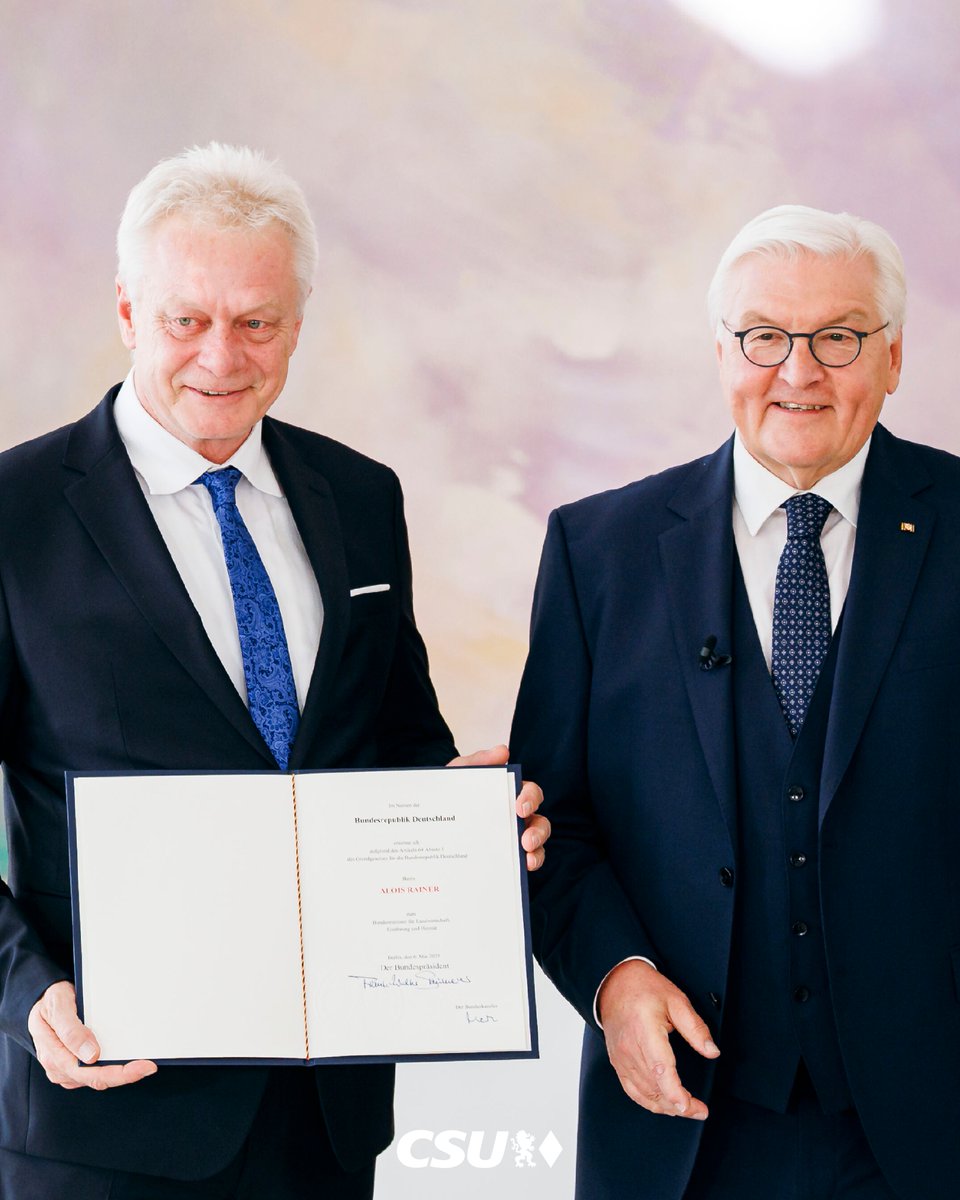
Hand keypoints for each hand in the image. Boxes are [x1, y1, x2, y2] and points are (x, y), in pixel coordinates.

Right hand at [28, 981, 156, 1090]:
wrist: (41, 1001)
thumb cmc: (50, 1002)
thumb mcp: (57, 1007)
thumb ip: (71, 1030)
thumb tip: (91, 1056)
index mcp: (54, 1056)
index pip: (90, 1073)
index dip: (118, 1074)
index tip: (141, 1066)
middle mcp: (60, 1068)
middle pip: (97, 1079)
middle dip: (125, 1075)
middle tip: (149, 1066)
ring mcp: (66, 1069)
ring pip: (97, 1078)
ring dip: (120, 1073)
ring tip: (142, 1064)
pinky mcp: (73, 1066)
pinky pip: (94, 1072)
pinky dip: (112, 1068)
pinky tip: (125, 1061)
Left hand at [446, 744, 549, 870]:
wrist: (427, 817)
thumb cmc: (450, 791)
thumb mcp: (458, 773)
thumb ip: (478, 761)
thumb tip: (503, 751)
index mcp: (509, 795)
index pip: (530, 793)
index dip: (531, 798)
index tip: (520, 807)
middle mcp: (516, 818)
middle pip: (540, 822)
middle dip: (538, 831)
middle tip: (526, 840)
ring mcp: (511, 839)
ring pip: (536, 846)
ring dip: (537, 853)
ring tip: (526, 859)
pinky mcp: (504, 859)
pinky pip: (521, 865)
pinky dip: (525, 867)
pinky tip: (517, 871)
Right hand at [597, 960, 718, 1118]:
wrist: (614, 984)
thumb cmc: (645, 989)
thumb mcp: (676, 1000)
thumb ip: (695, 1027)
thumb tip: (712, 1051)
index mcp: (645, 1030)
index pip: (660, 1068)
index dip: (675, 1092)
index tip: (690, 1106)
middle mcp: (630, 1047)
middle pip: (654, 1087)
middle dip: (679, 1105)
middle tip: (700, 1110)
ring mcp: (621, 1058)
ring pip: (644, 1093)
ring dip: (666, 1107)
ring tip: (687, 1109)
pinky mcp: (617, 1063)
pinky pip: (632, 1091)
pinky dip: (649, 1102)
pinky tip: (663, 1105)